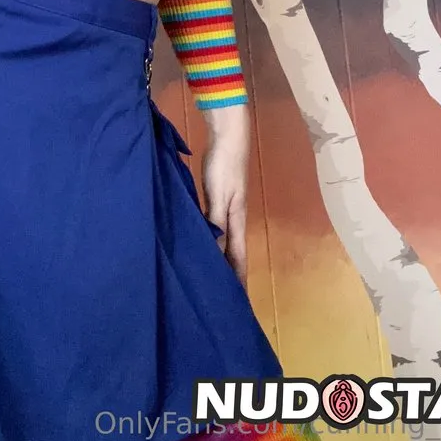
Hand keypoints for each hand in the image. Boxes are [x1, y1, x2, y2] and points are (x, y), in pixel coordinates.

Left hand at [200, 126, 249, 288]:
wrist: (227, 138)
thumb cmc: (224, 166)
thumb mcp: (219, 195)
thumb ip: (216, 221)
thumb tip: (214, 253)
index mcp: (236, 221)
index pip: (238, 258)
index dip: (238, 279)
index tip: (236, 303)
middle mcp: (233, 219)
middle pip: (232, 253)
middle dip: (230, 275)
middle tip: (221, 298)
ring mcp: (226, 209)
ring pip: (223, 242)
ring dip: (220, 260)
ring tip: (211, 278)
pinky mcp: (217, 200)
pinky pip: (214, 229)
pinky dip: (211, 241)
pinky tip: (203, 245)